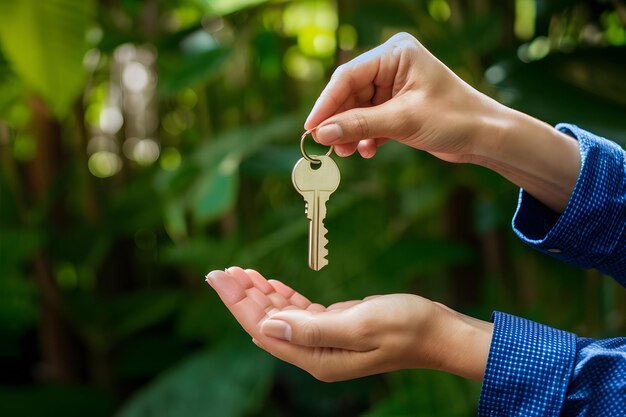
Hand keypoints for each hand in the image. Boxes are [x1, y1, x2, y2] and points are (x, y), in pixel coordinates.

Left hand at [206, 267, 491, 381]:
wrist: (437, 331)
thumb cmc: (405, 326)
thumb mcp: (359, 324)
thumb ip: (311, 329)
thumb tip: (264, 326)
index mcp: (317, 357)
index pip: (264, 328)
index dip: (238, 303)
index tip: (219, 278)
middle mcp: (316, 353)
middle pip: (267, 322)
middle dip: (242, 296)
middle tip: (220, 271)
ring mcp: (325, 342)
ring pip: (281, 316)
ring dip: (260, 294)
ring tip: (238, 272)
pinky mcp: (335, 327)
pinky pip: (300, 312)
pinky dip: (283, 296)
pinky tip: (270, 283)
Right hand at [307, 31, 579, 212]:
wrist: (485, 137)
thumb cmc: (454, 118)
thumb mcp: (402, 121)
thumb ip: (359, 125)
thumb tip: (321, 133)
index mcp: (395, 54)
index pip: (348, 76)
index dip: (327, 103)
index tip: (311, 127)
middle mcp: (392, 65)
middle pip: (350, 93)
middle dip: (339, 122)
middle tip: (327, 146)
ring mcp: (395, 86)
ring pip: (358, 109)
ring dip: (351, 132)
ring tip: (346, 153)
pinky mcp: (398, 106)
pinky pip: (371, 119)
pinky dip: (366, 136)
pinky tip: (368, 151)